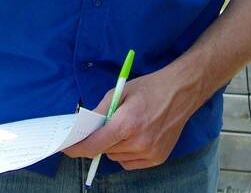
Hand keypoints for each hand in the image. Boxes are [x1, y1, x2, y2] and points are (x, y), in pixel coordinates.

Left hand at [63, 64, 199, 169]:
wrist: (182, 91)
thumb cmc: (150, 88)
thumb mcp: (119, 92)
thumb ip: (99, 111)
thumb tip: (82, 127)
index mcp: (126, 123)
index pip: (93, 145)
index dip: (76, 148)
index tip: (67, 148)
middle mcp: (138, 142)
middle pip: (104, 151)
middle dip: (100, 139)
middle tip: (108, 124)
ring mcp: (149, 153)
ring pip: (116, 157)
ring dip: (114, 146)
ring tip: (128, 127)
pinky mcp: (158, 158)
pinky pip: (130, 163)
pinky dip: (126, 153)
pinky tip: (136, 137)